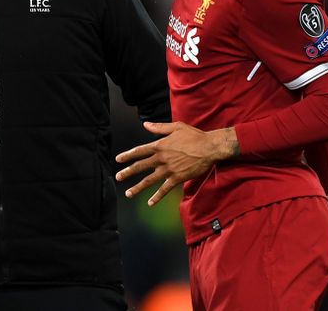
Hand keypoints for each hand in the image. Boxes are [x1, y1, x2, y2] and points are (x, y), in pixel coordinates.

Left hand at [115, 121, 236, 205]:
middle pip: (140, 166)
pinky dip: (157, 197)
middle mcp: (161, 158)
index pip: (139, 151)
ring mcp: (168, 169)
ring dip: (137, 187)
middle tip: (118, 177)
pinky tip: (150, 203)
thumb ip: (159, 128)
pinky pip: (164, 189)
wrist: (209, 148)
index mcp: (159, 145)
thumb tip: (145, 124)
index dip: (127, 155)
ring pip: (149, 180)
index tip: (118, 159)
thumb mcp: (176, 127)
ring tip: (128, 193)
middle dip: (127, 172)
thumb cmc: (194, 136)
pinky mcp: (177, 178)